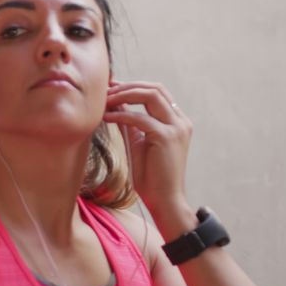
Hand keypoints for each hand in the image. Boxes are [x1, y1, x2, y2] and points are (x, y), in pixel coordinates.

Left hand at [103, 80, 192, 217]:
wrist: (164, 200)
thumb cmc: (151, 176)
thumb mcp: (138, 142)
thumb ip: (131, 122)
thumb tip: (117, 105)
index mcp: (177, 121)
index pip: (156, 92)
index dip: (132, 86)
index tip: (110, 87)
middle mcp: (180, 121)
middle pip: (155, 88)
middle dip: (127, 86)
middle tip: (105, 91)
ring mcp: (176, 127)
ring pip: (151, 95)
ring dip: (124, 94)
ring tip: (105, 100)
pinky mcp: (167, 137)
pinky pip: (140, 118)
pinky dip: (121, 114)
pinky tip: (106, 117)